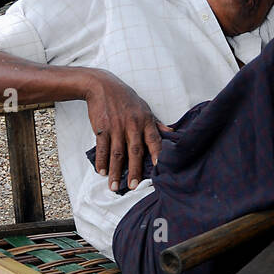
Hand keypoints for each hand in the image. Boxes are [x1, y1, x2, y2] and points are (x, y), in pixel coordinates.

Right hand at [83, 70, 170, 191]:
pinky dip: (101, 161)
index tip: (159, 168)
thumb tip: (172, 133)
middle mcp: (132, 126)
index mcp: (145, 121)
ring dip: (115, 171)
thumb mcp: (145, 108)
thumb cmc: (126, 99)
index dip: (157, 154)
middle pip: (135, 151)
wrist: (103, 86)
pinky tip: (101, 172)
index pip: (154, 140)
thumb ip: (157, 124)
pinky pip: (102, 148)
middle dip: (134, 170)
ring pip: (116, 153)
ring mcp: (116, 128)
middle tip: (134, 186)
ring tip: (114, 187)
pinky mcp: (102, 128)